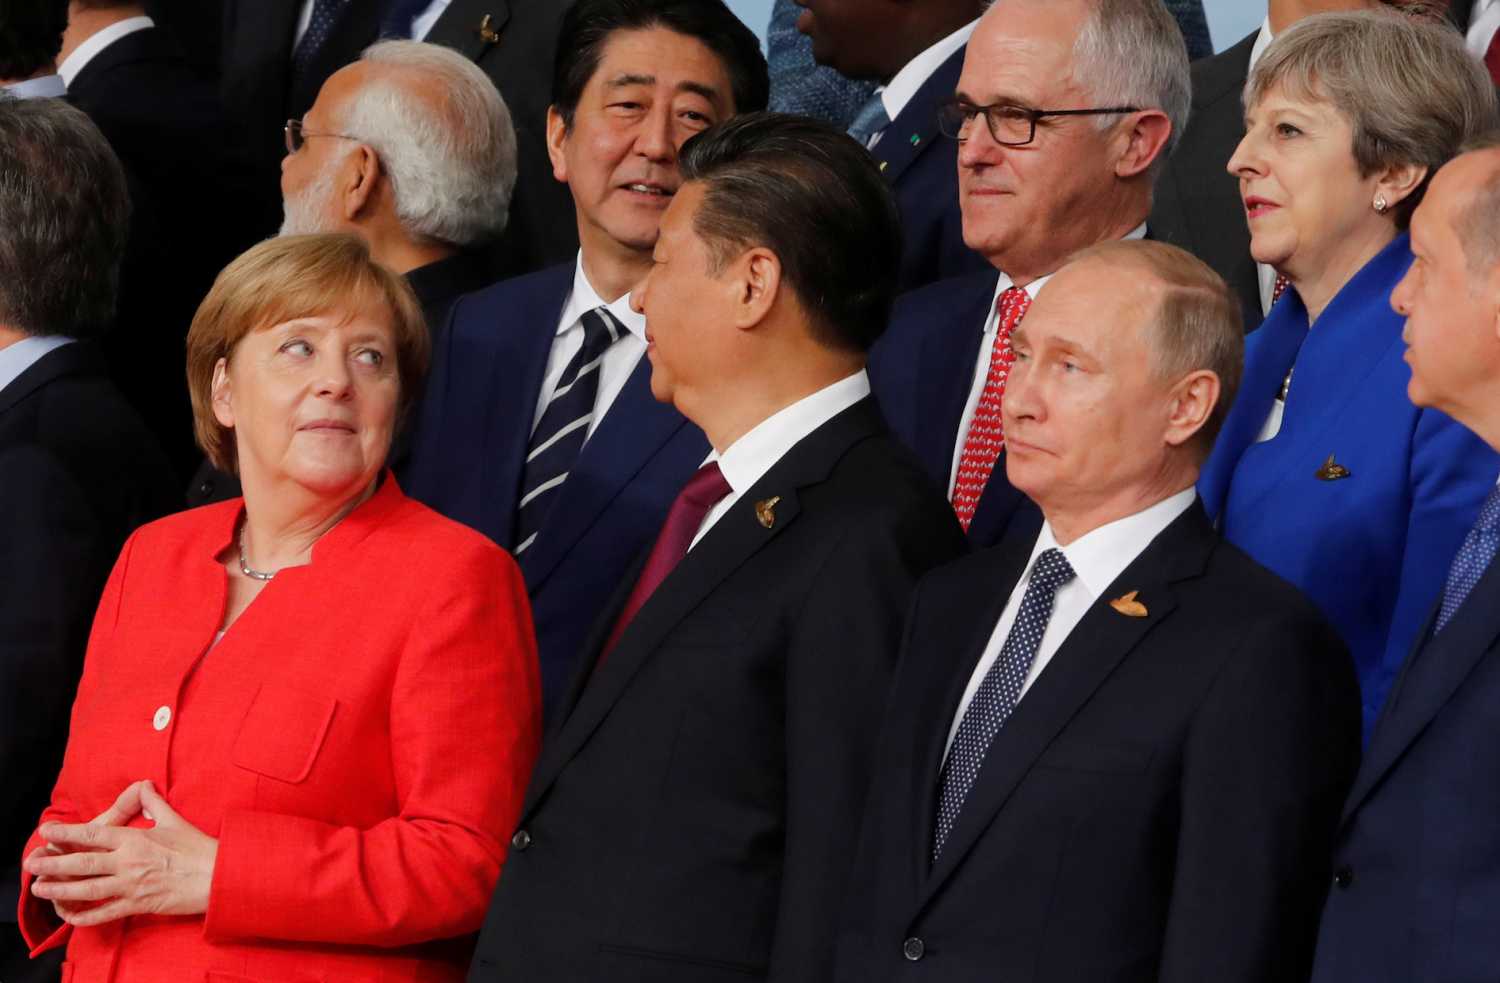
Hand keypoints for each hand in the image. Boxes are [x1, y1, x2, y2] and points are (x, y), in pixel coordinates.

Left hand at [26, 781, 217, 926]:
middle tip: (31, 862)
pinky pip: (105, 914)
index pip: (93, 833)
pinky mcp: (138, 905)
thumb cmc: (199, 848)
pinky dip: (85, 917)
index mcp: (135, 839)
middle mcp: (128, 862)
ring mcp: (131, 886)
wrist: (218, 876)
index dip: (67, 832)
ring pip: (87, 889)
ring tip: (39, 887)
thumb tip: (144, 785)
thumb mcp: (175, 820)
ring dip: (60, 889)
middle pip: (82, 863)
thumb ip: (154, 803)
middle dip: (53, 863)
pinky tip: (69, 916)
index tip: (47, 829)